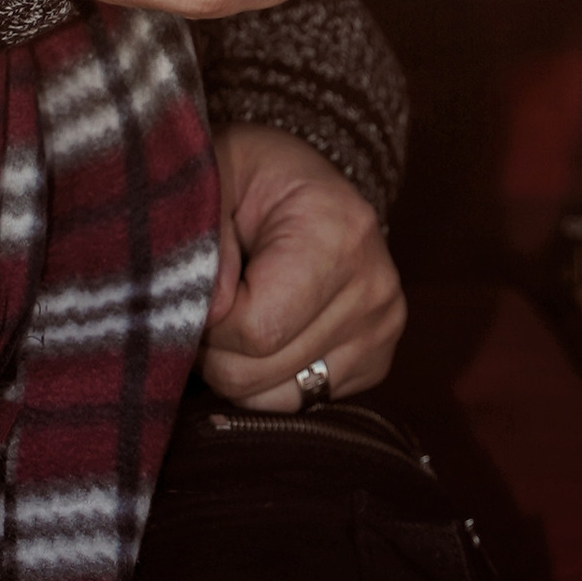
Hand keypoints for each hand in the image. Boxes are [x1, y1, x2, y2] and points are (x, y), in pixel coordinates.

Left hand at [201, 123, 404, 407]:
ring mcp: (383, 329)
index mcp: (339, 236)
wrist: (307, 183)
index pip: (256, 329)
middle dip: (215, 350)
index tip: (198, 287)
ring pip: (276, 399)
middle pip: (260, 373)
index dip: (206, 322)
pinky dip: (269, 380)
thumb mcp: (217, 177)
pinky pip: (302, 403)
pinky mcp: (377, 359)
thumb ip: (202, 242)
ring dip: (239, 369)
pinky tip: (268, 333)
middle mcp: (375, 289)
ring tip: (235, 317)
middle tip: (209, 305)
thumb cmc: (256, 177)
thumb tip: (206, 316)